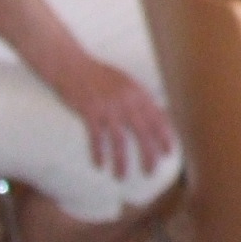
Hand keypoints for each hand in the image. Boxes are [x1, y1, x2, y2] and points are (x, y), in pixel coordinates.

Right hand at [58, 57, 177, 177]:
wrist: (71, 65)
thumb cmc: (100, 75)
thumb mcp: (126, 82)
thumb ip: (141, 99)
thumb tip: (159, 115)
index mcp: (138, 93)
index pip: (157, 118)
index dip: (164, 136)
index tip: (169, 152)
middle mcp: (126, 100)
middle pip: (142, 132)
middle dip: (148, 154)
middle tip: (151, 171)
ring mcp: (107, 107)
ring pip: (119, 140)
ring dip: (121, 160)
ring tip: (122, 176)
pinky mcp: (89, 111)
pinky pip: (96, 137)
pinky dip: (98, 152)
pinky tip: (100, 165)